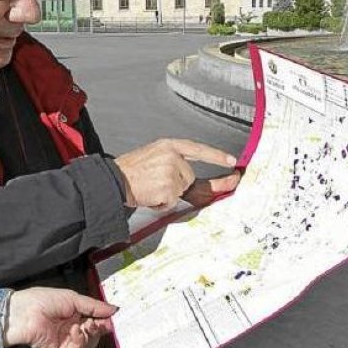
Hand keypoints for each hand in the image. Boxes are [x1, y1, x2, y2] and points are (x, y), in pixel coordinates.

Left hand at [4, 288, 116, 347]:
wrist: (23, 314)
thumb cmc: (42, 300)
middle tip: (103, 323)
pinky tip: (77, 331)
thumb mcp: (72, 298)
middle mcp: (72, 326)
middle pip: (95, 332)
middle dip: (101, 327)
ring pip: (90, 342)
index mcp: (75, 312)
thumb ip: (93, 306)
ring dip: (92, 334)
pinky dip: (81, 341)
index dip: (105, 318)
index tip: (114, 317)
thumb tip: (113, 309)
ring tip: (88, 325)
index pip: (95, 318)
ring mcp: (67, 339)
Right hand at [114, 139, 238, 209]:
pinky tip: (148, 194)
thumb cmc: (131, 171)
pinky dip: (161, 203)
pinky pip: (172, 201)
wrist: (113, 180)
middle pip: (189, 177)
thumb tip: (196, 179)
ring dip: (167, 194)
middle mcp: (172, 156)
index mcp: (168, 145)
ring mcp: (171, 172)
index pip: (198, 149)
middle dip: (177, 184)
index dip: (216, 156)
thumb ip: (175, 163)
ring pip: (181, 190)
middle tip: (154, 183)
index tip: (233, 162)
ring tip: (148, 187)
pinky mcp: (169, 187)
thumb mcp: (154, 156)